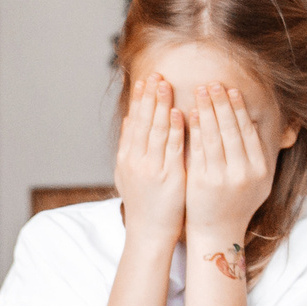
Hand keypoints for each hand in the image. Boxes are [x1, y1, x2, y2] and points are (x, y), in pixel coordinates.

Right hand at [113, 72, 187, 257]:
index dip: (139, 100)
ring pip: (157, 130)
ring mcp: (152, 168)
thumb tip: (129, 119)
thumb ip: (128, 145)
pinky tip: (180, 113)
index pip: (134, 122)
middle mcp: (136, 160)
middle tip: (156, 74)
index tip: (144, 81)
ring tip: (166, 85)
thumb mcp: (127, 172)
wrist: (149, 231)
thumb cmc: (144, 203)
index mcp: (127, 157)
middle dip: (150, 96)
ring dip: (162, 106)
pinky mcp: (169, 177)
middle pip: (144, 121)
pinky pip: (173, 148)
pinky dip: (176, 129)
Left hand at [184, 85, 276, 275]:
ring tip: (199, 91)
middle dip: (221, 103)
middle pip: (231, 129)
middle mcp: (243, 173)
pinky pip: (198, 149)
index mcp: (259, 170)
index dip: (239, 109)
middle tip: (212, 83)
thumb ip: (258, 154)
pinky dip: (193, 129)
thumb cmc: (236, 203)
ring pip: (214, 136)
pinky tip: (188, 114)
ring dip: (206, 110)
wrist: (217, 232)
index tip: (231, 90)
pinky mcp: (202, 182)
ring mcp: (222, 178)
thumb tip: (258, 122)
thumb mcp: (258, 182)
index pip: (248, 131)